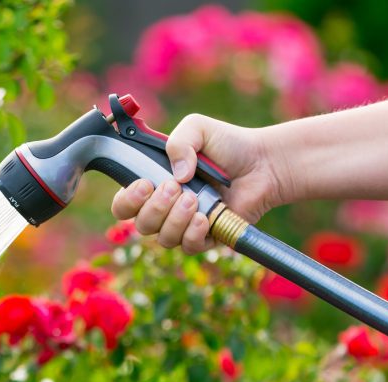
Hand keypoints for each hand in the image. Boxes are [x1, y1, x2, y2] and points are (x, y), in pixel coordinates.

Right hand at [111, 114, 289, 253]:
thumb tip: (176, 178)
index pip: (124, 204)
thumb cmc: (227, 145)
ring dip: (175, 219)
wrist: (263, 163)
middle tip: (175, 188)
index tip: (144, 185)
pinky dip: (193, 234)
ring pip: (163, 238)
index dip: (127, 200)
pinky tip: (205, 217)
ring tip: (194, 199)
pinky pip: (189, 247)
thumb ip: (178, 142)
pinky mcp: (207, 237)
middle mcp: (165, 208)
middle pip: (140, 224)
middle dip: (155, 208)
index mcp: (154, 184)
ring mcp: (185, 225)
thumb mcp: (197, 128)